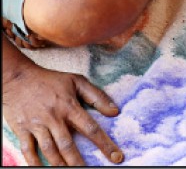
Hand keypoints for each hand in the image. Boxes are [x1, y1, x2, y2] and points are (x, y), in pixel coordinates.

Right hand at [2, 62, 122, 165]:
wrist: (18, 78)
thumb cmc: (50, 80)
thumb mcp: (77, 81)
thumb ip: (97, 96)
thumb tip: (115, 111)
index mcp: (69, 106)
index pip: (91, 128)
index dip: (104, 144)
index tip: (116, 157)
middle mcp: (54, 118)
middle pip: (68, 145)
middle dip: (79, 162)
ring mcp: (36, 125)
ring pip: (49, 150)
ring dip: (60, 164)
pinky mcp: (21, 129)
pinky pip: (28, 150)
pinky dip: (34, 162)